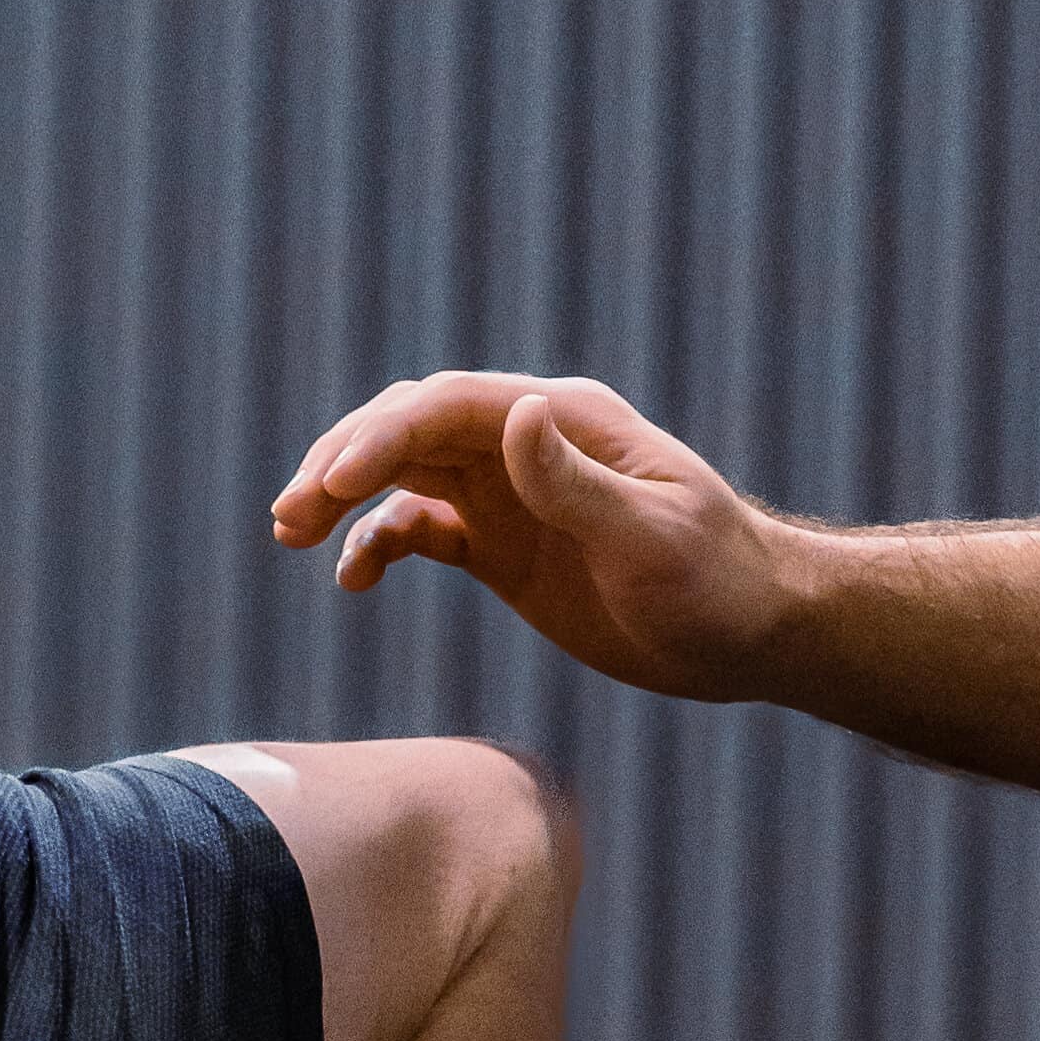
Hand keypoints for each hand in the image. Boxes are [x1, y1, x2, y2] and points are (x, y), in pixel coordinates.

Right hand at [268, 368, 802, 697]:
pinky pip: (422, 532)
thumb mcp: (653, 535)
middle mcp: (528, 445)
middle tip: (291, 513)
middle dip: (344, 461)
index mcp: (565, 421)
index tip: (335, 483)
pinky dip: (380, 545)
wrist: (750, 632)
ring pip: (404, 476)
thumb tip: (518, 414)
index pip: (450, 408)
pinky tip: (353, 577)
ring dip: (345, 497)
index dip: (384, 436)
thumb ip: (577, 483)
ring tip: (289, 533)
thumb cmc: (717, 580)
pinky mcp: (503, 548)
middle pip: (411, 429)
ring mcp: (511, 495)